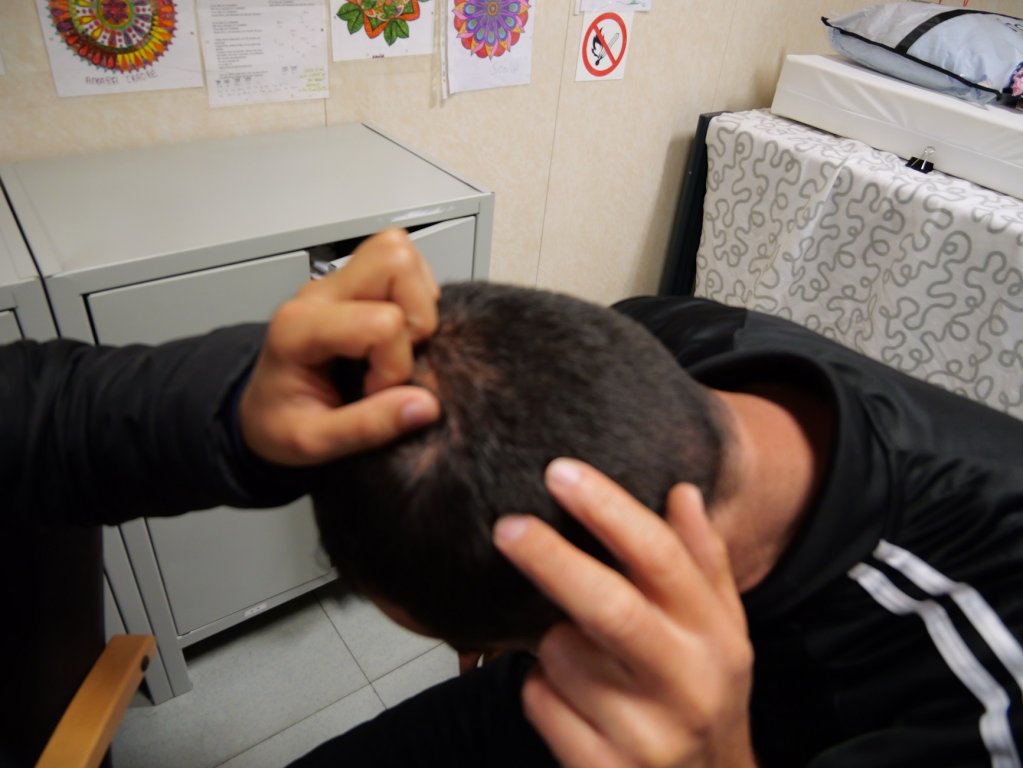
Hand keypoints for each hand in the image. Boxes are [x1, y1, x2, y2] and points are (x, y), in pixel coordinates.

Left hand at [240, 229, 440, 465]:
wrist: (260, 410)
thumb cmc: (281, 422)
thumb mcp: (314, 442)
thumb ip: (368, 427)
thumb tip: (427, 406)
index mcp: (300, 328)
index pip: (382, 323)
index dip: (395, 366)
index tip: (375, 393)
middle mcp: (320, 294)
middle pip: (394, 260)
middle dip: (418, 315)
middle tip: (400, 355)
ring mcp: (338, 284)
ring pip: (401, 252)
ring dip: (419, 301)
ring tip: (399, 344)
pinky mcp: (356, 284)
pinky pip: (403, 265)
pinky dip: (416, 296)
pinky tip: (399, 334)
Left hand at [493, 459, 754, 767]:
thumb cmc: (702, 691)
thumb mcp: (720, 628)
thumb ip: (701, 560)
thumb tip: (682, 491)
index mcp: (716, 635)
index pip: (662, 559)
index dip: (609, 511)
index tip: (560, 473)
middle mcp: (688, 684)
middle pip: (611, 609)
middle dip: (553, 561)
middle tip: (507, 526)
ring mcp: (648, 735)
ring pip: (562, 657)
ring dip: (549, 641)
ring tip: (578, 650)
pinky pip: (541, 702)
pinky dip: (539, 687)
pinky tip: (570, 697)